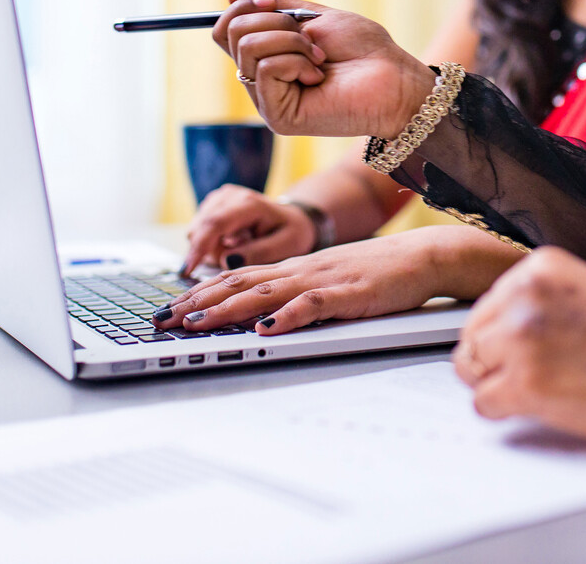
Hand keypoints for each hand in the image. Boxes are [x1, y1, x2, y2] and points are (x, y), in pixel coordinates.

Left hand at [154, 229, 469, 334]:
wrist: (423, 256)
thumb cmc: (382, 272)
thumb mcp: (331, 281)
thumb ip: (299, 294)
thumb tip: (264, 315)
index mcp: (296, 268)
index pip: (237, 277)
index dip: (200, 292)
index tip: (170, 307)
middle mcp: (301, 270)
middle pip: (239, 283)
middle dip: (196, 302)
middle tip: (162, 318)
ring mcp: (323, 280)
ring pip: (265, 293)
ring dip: (226, 309)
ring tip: (195, 323)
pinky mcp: (348, 294)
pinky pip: (311, 305)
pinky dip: (286, 317)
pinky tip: (265, 328)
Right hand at [183, 185, 314, 273]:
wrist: (291, 218)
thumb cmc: (291, 232)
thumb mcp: (287, 246)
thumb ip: (258, 253)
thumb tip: (227, 261)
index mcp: (248, 203)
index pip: (214, 223)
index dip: (198, 247)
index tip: (186, 271)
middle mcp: (228, 196)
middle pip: (200, 230)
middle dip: (213, 252)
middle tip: (244, 251)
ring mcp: (217, 199)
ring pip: (196, 233)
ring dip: (214, 248)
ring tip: (242, 244)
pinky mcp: (211, 207)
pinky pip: (198, 233)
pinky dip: (212, 244)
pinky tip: (233, 242)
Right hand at [213, 0, 435, 139]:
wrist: (394, 77)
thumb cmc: (364, 49)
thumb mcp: (314, 16)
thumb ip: (274, 7)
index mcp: (268, 56)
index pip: (225, 31)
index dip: (239, 9)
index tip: (269, 2)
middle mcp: (262, 80)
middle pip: (230, 34)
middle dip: (272, 21)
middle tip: (309, 37)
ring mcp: (268, 100)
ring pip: (247, 48)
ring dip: (291, 41)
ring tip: (320, 58)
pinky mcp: (278, 116)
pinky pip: (266, 69)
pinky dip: (296, 61)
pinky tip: (319, 77)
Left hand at [452, 247, 585, 448]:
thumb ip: (543, 301)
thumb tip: (502, 327)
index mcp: (541, 268)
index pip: (488, 303)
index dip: (503, 333)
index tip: (526, 347)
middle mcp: (527, 297)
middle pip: (474, 335)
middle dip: (494, 359)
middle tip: (529, 374)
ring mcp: (523, 340)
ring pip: (470, 368)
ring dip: (496, 384)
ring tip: (539, 389)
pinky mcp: (526, 384)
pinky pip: (482, 403)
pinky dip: (503, 411)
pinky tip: (540, 406)